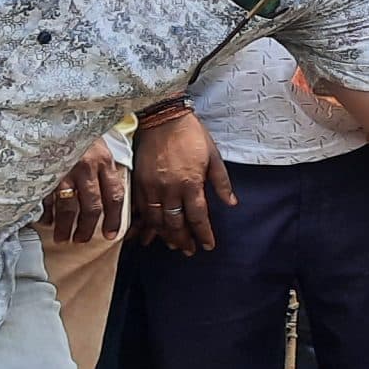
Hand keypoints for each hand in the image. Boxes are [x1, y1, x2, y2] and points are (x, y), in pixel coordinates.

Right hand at [46, 141, 125, 243]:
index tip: (111, 235)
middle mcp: (86, 168)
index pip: (115, 197)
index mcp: (104, 161)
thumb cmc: (78, 131)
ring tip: (63, 238)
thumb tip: (111, 196)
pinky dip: (46, 213)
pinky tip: (46, 221)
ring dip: (65, 228)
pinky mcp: (43, 172)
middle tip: (82, 240)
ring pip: (68, 209)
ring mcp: (64, 171)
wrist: (51, 111)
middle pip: (92, 207)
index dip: (113, 219)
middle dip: (87, 229)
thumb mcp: (98, 146)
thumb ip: (105, 168)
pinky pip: (47, 199)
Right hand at [135, 110, 233, 254]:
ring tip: (172, 245)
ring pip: (157, 220)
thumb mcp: (213, 156)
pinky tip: (149, 233)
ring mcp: (151, 187)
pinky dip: (145, 224)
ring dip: (165, 236)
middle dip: (183, 240)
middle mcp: (170, 189)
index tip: (207, 245)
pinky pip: (141, 210)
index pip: (198, 217)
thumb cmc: (191, 135)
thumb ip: (221, 182)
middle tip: (189, 250)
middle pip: (176, 223)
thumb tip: (231, 203)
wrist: (162, 118)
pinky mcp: (138, 182)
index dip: (203, 234)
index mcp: (191, 183)